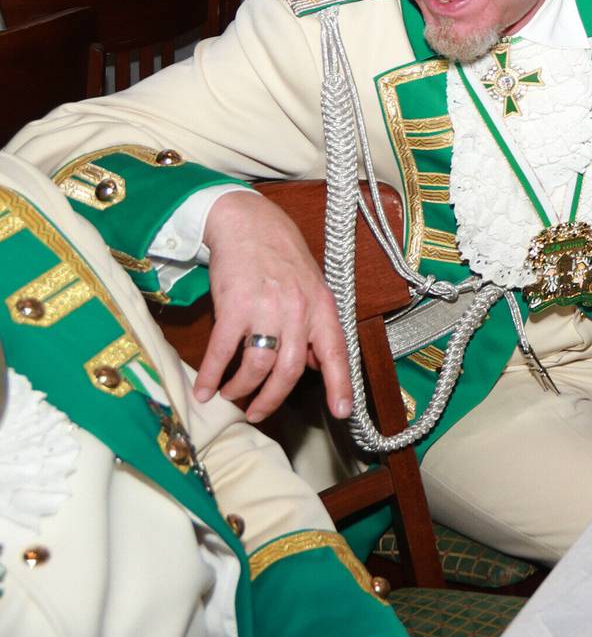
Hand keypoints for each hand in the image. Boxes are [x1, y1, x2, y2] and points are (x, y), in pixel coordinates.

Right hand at [196, 193, 351, 421]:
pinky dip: (211, 374)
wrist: (250, 225)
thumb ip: (313, 327)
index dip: (340, 384)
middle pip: (289, 370)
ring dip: (241, 388)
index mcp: (321, 308)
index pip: (336, 352)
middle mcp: (298, 310)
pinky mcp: (233, 306)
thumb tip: (313, 365)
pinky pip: (223, 351)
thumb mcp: (311, 289)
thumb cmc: (281, 259)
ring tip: (231, 395)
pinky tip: (203, 388)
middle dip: (271, 399)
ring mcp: (266, 308)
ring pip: (258, 365)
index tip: (342, 411)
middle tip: (257, 412)